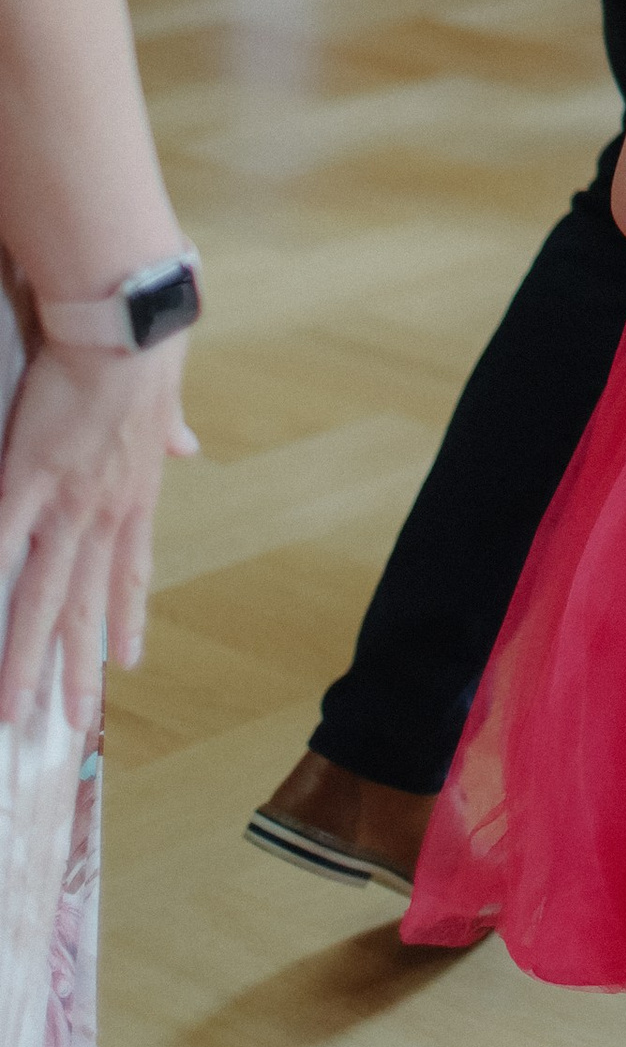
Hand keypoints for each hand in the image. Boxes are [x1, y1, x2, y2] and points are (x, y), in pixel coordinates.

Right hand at [0, 340, 196, 731]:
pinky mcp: (26, 479)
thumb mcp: (169, 401)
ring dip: (27, 658)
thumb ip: (171, 433)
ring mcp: (64, 503)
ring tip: (15, 710)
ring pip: (41, 598)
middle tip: (67, 722)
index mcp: (135, 496)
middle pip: (83, 606)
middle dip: (75, 669)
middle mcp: (103, 513)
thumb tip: (188, 445)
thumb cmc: (145, 353)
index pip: (129, 574)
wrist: (126, 325)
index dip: (125, 620)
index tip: (128, 663)